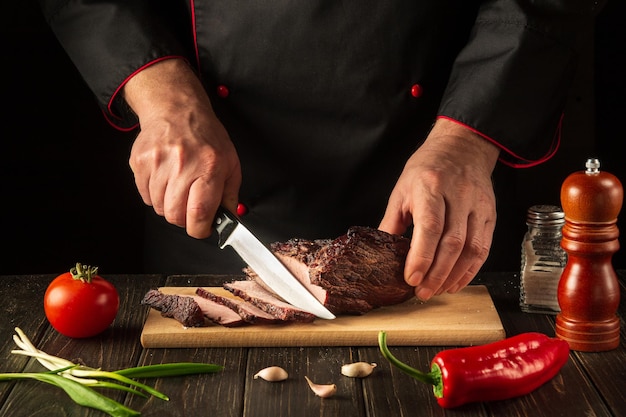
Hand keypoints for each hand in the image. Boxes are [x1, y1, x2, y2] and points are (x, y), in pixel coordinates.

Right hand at [123, 59, 241, 238]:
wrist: (176, 110)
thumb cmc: (206, 137)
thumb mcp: (230, 163)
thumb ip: (230, 194)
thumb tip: (228, 220)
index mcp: (209, 167)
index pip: (199, 213)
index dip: (200, 229)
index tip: (202, 228)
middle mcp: (182, 164)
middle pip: (175, 215)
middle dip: (184, 218)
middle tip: (190, 205)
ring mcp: (157, 163)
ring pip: (158, 208)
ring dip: (169, 205)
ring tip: (178, 186)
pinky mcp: (140, 162)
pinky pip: (145, 196)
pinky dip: (155, 195)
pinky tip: (165, 179)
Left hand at [378, 118, 499, 300]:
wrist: (462, 147)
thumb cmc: (427, 168)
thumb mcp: (402, 190)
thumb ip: (393, 223)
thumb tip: (382, 254)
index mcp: (431, 187)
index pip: (430, 227)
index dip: (422, 256)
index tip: (412, 278)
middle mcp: (458, 195)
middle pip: (452, 242)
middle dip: (437, 273)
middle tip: (423, 292)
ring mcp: (477, 205)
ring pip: (472, 248)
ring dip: (454, 275)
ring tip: (438, 290)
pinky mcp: (489, 214)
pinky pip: (484, 247)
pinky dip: (471, 269)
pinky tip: (457, 281)